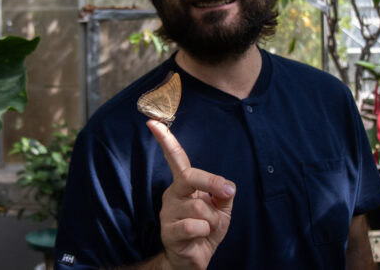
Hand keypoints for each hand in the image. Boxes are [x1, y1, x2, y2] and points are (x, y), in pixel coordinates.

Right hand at [147, 119, 235, 269]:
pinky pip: (194, 226)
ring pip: (199, 207)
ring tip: (206, 229)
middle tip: (227, 192)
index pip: (175, 158)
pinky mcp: (168, 231)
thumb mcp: (222, 209)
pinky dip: (205, 232)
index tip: (153, 122)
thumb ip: (223, 193)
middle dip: (212, 182)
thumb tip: (226, 187)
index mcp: (183, 184)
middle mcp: (172, 194)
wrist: (194, 259)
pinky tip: (199, 237)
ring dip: (212, 220)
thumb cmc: (206, 230)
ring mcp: (167, 213)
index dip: (165, 140)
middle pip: (190, 177)